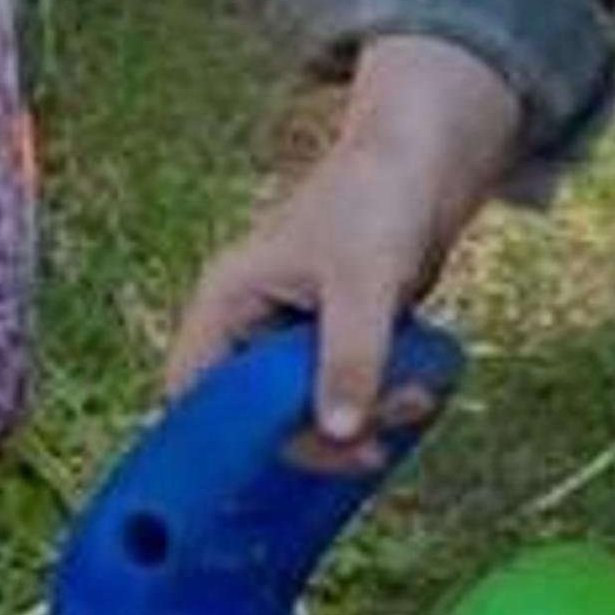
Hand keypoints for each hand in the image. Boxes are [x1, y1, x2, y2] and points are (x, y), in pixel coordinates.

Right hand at [164, 40, 523, 444]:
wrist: (421, 168)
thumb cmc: (377, 203)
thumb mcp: (364, 283)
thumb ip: (351, 357)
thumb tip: (340, 433)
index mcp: (225, 305)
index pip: (193, 394)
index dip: (229, 438)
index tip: (305, 446)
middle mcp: (246, 330)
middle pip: (257, 422)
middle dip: (324, 435)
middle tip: (382, 436)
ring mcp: (287, 344)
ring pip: (307, 419)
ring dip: (362, 423)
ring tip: (416, 395)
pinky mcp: (327, 352)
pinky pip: (341, 403)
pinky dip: (377, 407)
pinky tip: (415, 389)